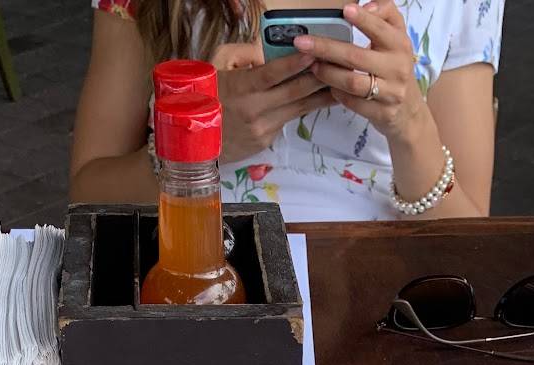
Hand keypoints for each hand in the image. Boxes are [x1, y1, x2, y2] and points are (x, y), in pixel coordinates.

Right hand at [212, 42, 332, 161]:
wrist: (192, 138)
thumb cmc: (206, 94)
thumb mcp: (218, 64)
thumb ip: (245, 53)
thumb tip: (269, 52)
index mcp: (240, 88)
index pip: (272, 74)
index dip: (294, 64)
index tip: (315, 53)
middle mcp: (253, 111)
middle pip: (294, 93)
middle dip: (319, 78)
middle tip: (340, 66)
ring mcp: (261, 129)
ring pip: (297, 109)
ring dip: (321, 96)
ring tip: (341, 84)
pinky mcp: (265, 142)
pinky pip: (287, 120)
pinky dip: (303, 108)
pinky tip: (319, 99)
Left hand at [294, 0, 425, 143]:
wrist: (409, 110)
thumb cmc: (394, 67)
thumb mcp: (396, 37)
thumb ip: (384, 14)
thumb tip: (366, 5)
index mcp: (400, 44)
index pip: (380, 29)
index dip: (363, 19)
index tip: (345, 10)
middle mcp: (398, 67)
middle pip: (356, 57)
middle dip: (326, 49)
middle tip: (303, 43)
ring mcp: (391, 93)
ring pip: (352, 83)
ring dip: (328, 74)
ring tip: (313, 66)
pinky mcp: (383, 113)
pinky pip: (354, 103)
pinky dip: (337, 93)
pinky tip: (328, 87)